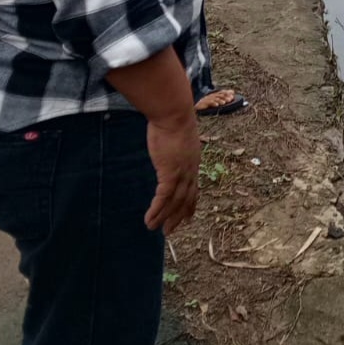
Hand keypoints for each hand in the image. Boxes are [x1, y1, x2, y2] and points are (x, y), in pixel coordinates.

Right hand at [143, 113, 200, 233]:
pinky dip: (157, 210)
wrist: (174, 114)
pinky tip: (149, 219)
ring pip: (175, 202)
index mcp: (193, 161)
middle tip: (169, 230)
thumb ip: (174, 145)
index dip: (190, 203)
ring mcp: (182, 172)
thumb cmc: (173, 119)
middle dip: (178, 216)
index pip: (193, 187)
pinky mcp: (170, 173)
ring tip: (154, 228)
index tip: (188, 216)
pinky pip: (163, 197)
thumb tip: (168, 143)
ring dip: (165, 217)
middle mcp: (190, 170)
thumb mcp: (177, 135)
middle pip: (186, 199)